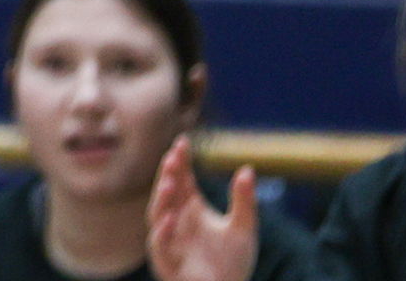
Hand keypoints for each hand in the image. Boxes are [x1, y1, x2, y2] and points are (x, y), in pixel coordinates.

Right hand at [147, 138, 260, 280]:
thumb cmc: (233, 262)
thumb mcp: (244, 227)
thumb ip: (244, 200)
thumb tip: (248, 168)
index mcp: (191, 207)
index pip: (182, 178)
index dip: (180, 161)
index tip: (182, 142)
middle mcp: (176, 219)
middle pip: (167, 191)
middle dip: (167, 174)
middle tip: (173, 157)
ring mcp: (169, 239)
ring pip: (157, 214)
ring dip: (160, 198)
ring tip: (169, 183)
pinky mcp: (166, 261)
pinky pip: (159, 244)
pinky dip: (162, 232)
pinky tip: (170, 219)